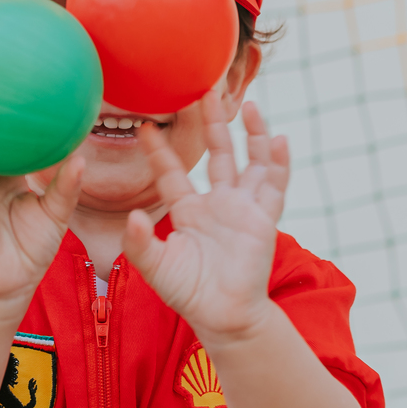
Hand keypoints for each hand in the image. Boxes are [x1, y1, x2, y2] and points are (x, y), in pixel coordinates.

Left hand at [123, 91, 289, 341]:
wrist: (224, 317)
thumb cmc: (189, 293)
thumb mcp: (156, 267)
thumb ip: (139, 243)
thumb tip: (128, 215)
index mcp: (188, 211)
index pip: (172, 172)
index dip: (160, 150)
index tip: (146, 125)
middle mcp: (218, 203)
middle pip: (216, 153)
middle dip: (209, 123)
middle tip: (201, 90)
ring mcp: (243, 209)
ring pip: (249, 162)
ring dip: (250, 134)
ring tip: (247, 104)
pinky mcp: (264, 220)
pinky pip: (274, 186)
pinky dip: (278, 163)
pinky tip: (279, 139)